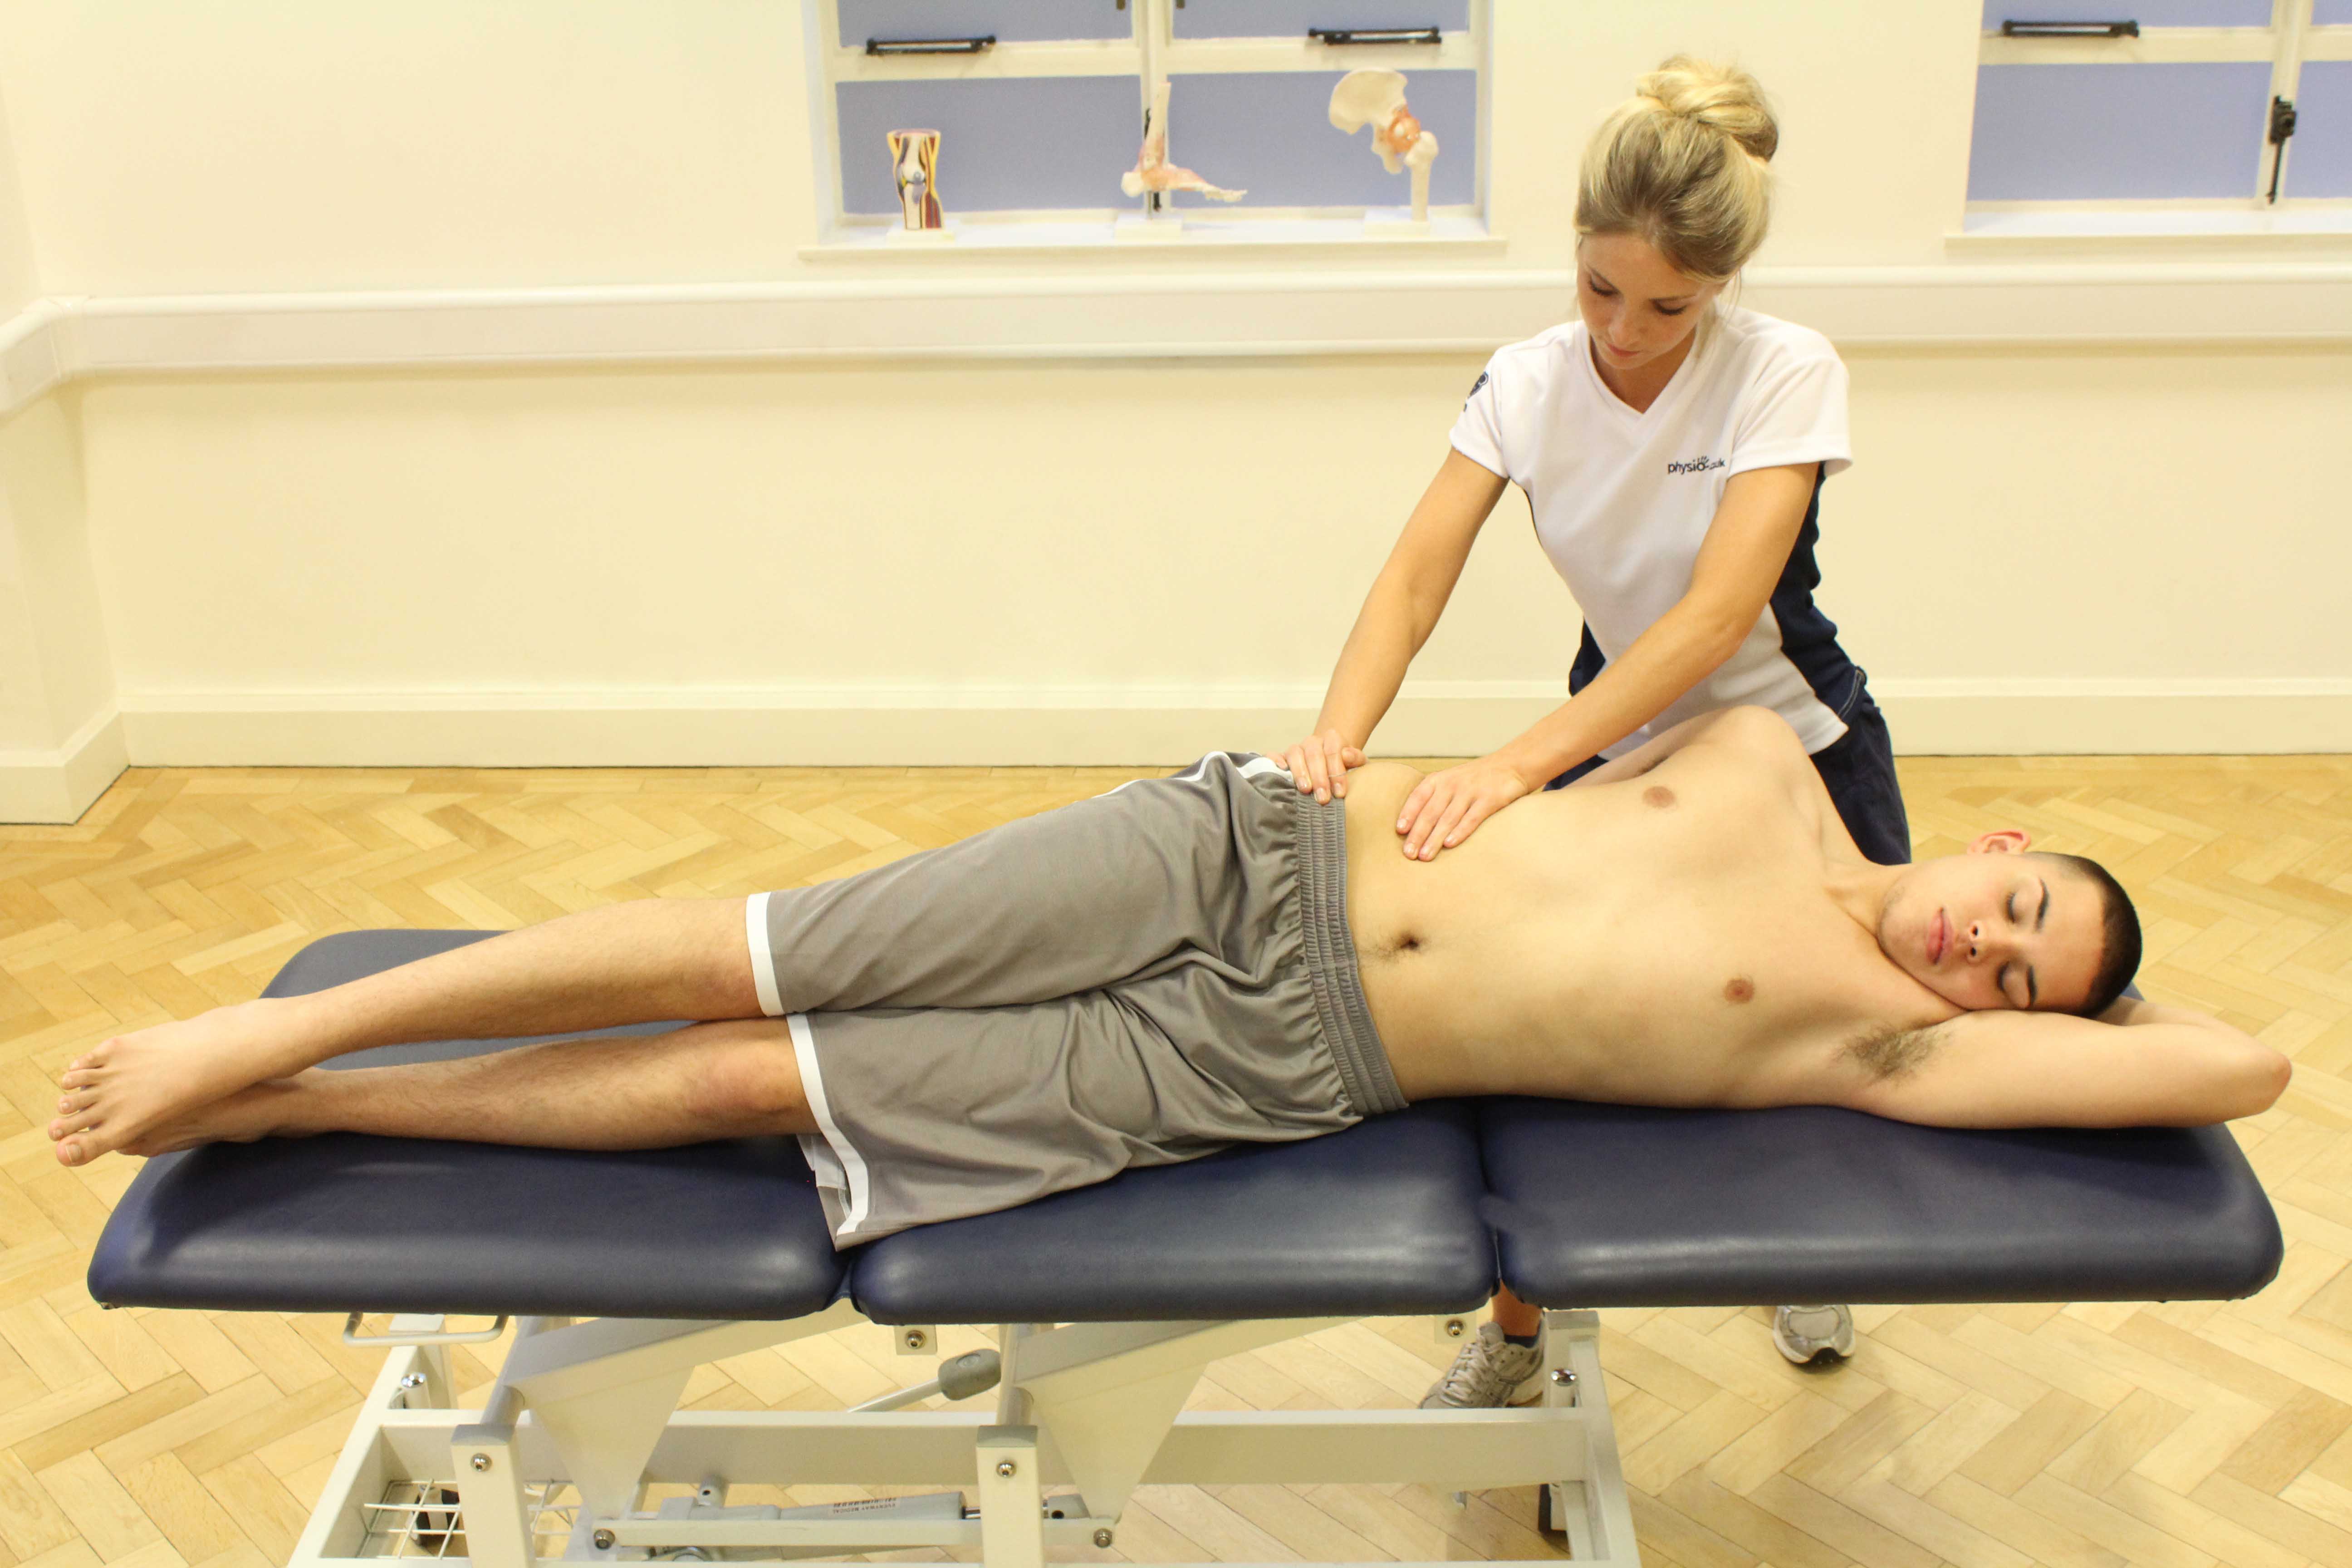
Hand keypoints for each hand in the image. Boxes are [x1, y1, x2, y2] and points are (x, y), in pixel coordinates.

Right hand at [1278, 729, 1365, 803]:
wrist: (1330, 763)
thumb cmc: (1344, 767)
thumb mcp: (1357, 763)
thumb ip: (1356, 759)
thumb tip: (1347, 756)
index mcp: (1332, 738)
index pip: (1333, 751)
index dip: (1336, 772)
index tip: (1340, 793)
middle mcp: (1312, 742)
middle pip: (1314, 754)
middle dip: (1319, 777)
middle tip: (1323, 798)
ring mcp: (1296, 749)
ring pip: (1295, 753)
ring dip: (1300, 772)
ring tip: (1305, 790)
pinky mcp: (1282, 757)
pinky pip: (1274, 755)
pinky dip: (1275, 761)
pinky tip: (1280, 771)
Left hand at [1396, 753, 1533, 859]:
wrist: (1511, 765)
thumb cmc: (1474, 780)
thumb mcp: (1450, 781)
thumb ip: (1434, 799)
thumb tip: (1411, 828)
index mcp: (1439, 780)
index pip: (1418, 796)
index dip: (1408, 813)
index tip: (1399, 831)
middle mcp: (1452, 784)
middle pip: (1431, 812)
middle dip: (1418, 834)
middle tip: (1408, 854)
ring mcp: (1471, 791)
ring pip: (1448, 818)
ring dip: (1435, 838)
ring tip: (1425, 855)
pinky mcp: (1490, 799)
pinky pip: (1472, 818)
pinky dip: (1460, 831)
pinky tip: (1449, 844)